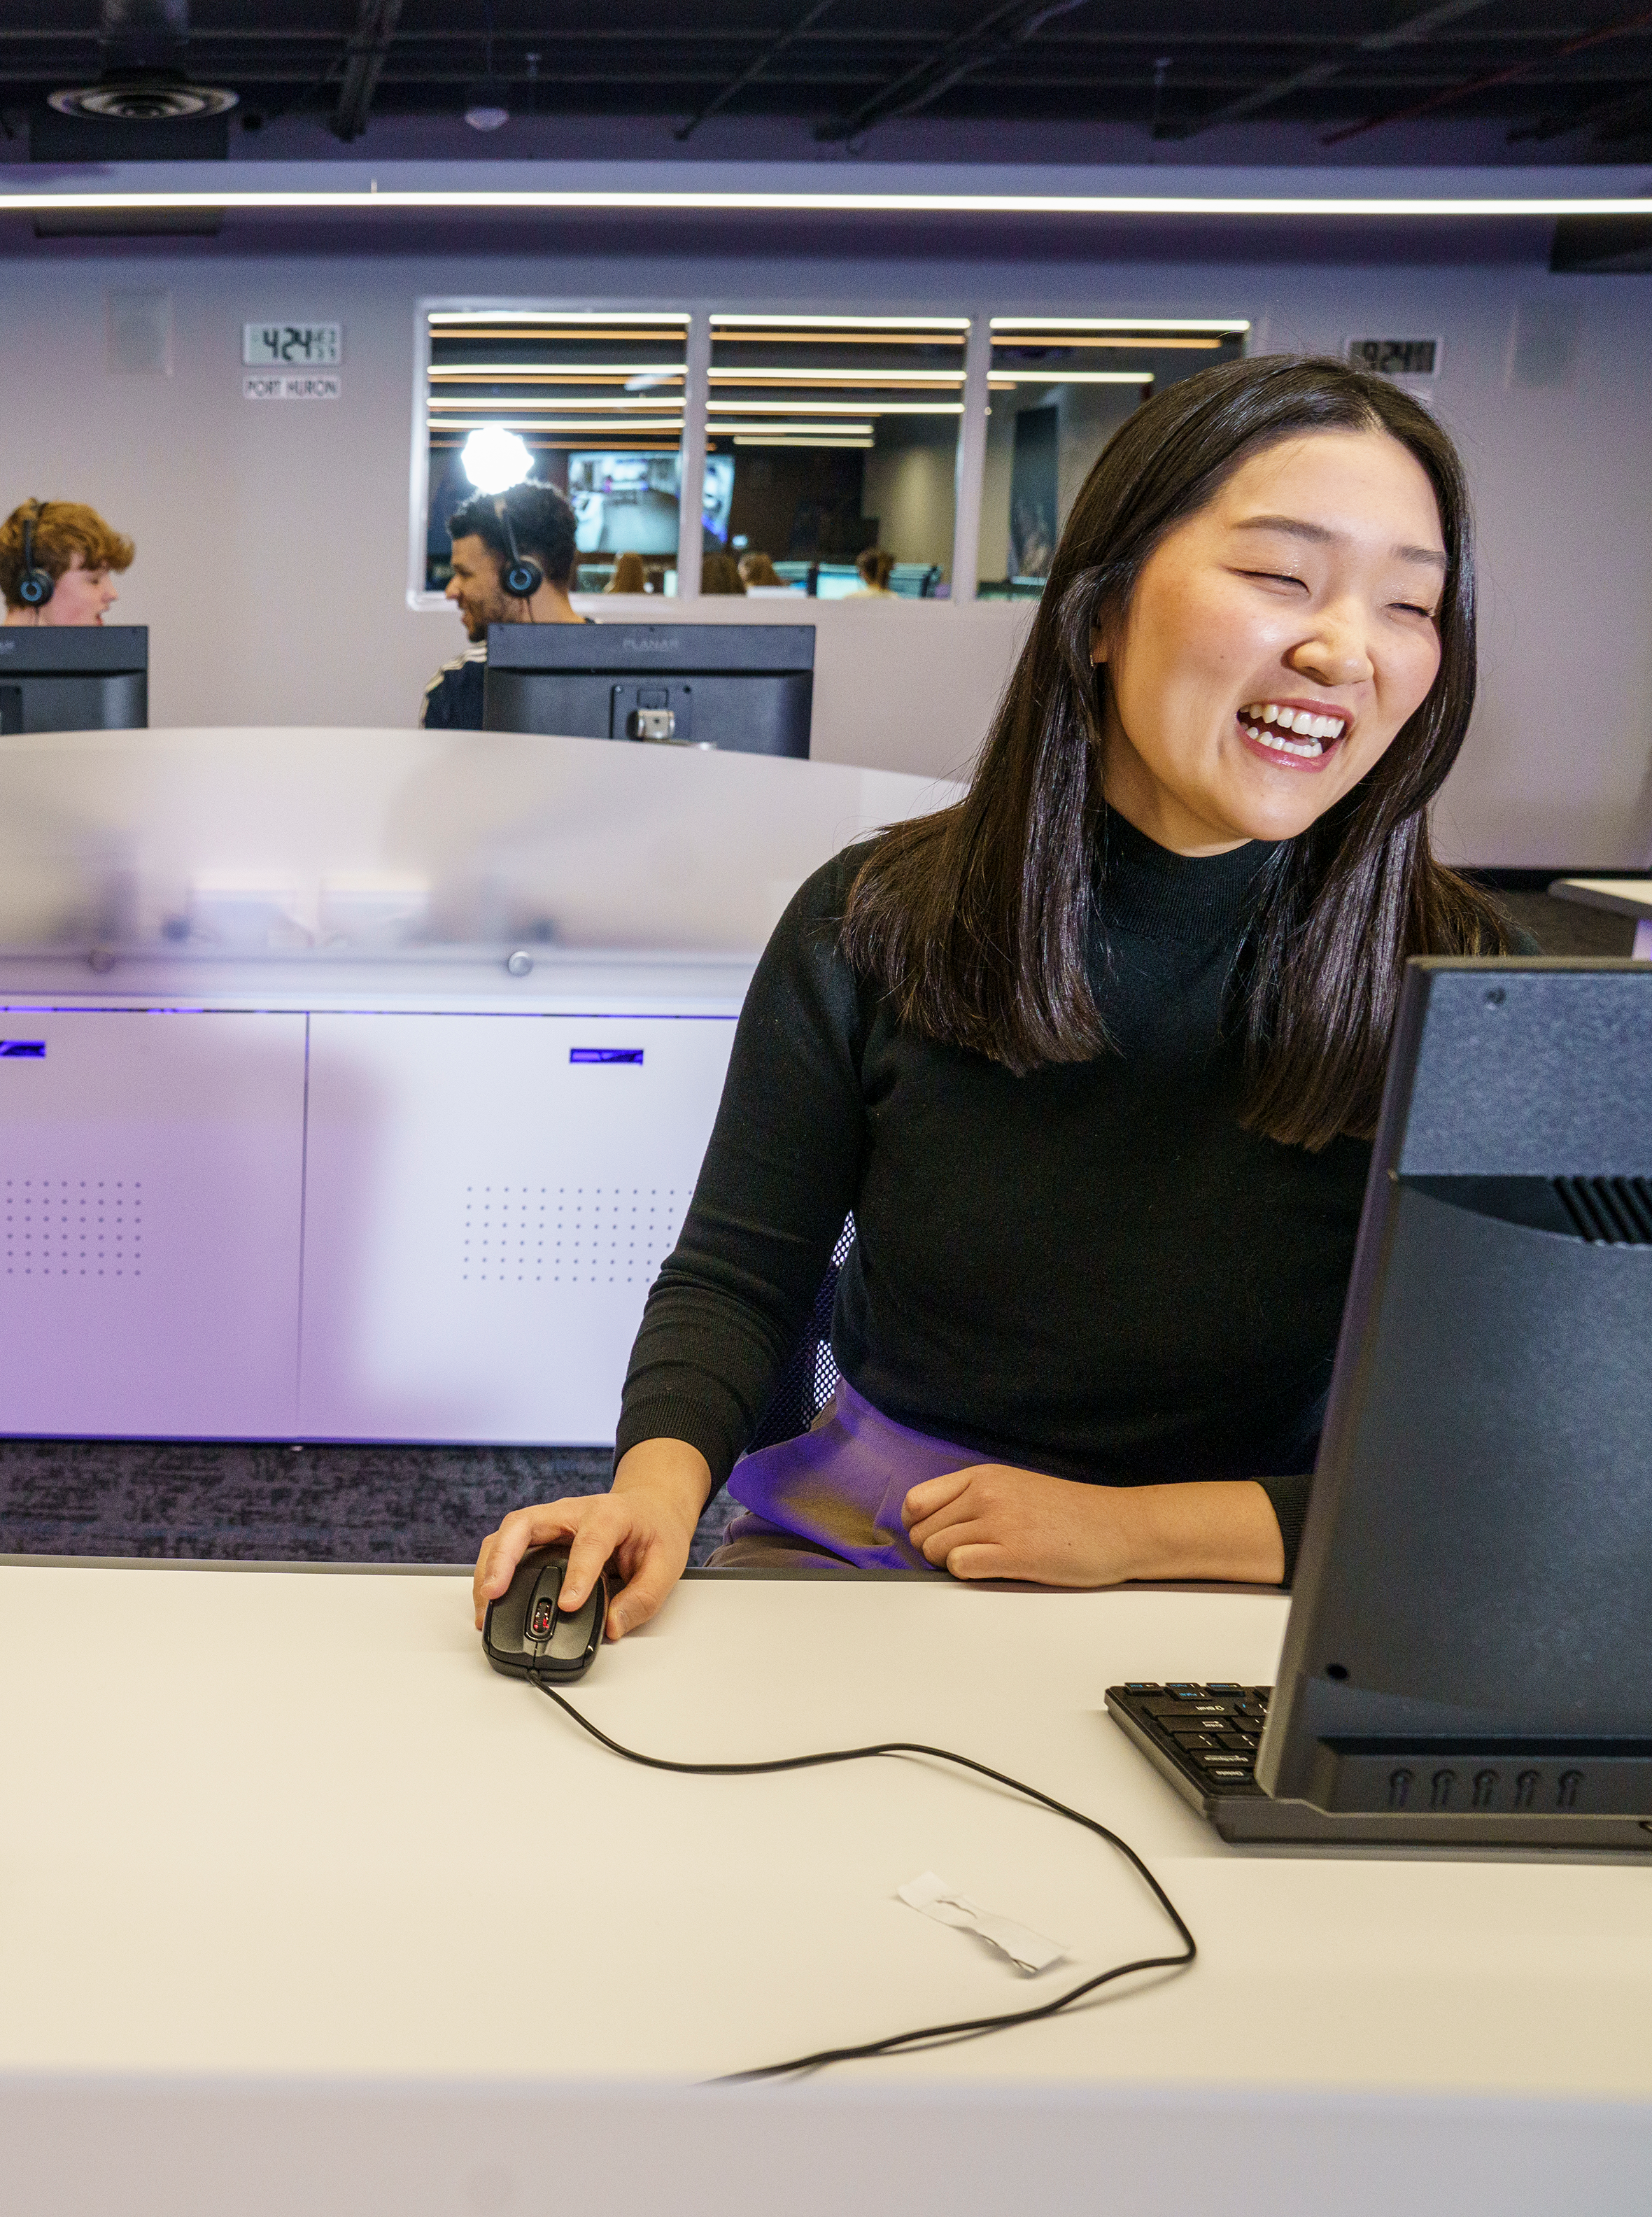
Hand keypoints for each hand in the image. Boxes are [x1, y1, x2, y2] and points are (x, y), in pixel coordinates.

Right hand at [472, 1438, 710, 1640]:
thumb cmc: (656, 1531)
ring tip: (484, 1608)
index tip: (568, 1605)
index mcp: (609, 1515)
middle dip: (503, 1559)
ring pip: (506, 1534)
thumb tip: (612, 1628)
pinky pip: (506, 1547)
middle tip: (494, 1594)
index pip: (589, 1542)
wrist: (651, 1507)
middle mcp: (572, 1512)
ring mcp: (551, 1520)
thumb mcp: (667, 1565)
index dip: (577, 1574)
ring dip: (490, 1568)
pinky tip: (489, 1601)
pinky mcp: (539, 1535)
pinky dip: (493, 1572)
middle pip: (525, 1524)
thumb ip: (642, 1599)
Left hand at [901, 1465, 1284, 1587]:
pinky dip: (968, 1575)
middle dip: (935, 1551)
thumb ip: (975, 1499)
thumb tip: (932, 1525)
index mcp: (983, 1476)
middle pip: (922, 1532)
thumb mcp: (1016, 1489)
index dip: (919, 1527)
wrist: (1119, 1528)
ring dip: (952, 1565)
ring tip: (987, 1563)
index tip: (936, 1539)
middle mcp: (986, 1494)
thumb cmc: (1071, 1515)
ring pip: (935, 1551)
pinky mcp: (1014, 1553)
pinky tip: (996, 1571)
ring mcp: (999, 1522)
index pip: (917, 1501)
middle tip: (969, 1556)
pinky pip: (959, 1567)